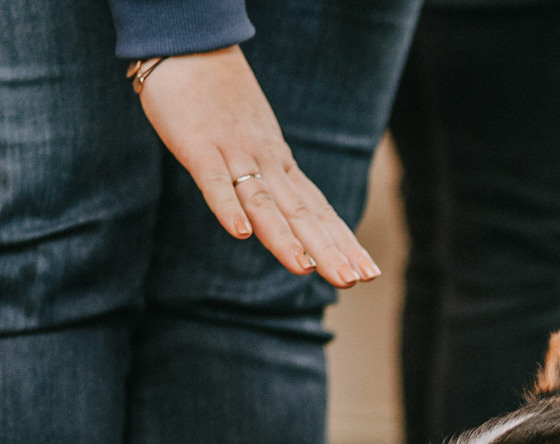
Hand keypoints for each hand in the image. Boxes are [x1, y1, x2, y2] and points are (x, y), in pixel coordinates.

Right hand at [137, 47, 378, 287]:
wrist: (191, 47)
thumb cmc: (222, 101)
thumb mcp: (258, 144)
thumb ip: (272, 181)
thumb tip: (293, 215)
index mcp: (281, 166)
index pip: (319, 211)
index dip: (342, 242)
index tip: (368, 273)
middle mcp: (266, 163)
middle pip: (300, 213)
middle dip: (327, 249)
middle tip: (353, 280)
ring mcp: (234, 154)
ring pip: (263, 202)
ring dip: (283, 236)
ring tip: (304, 269)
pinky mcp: (198, 147)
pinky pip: (213, 182)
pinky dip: (227, 207)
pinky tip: (240, 235)